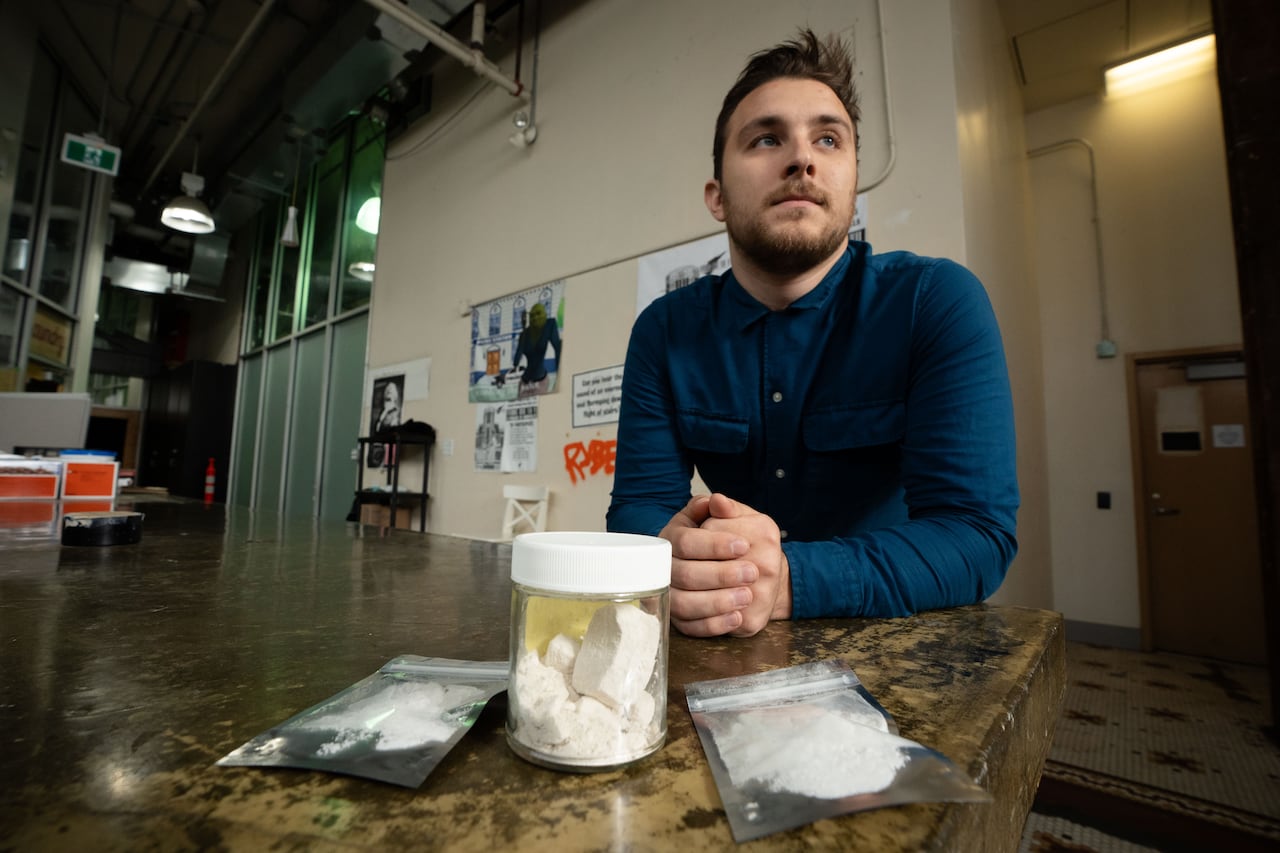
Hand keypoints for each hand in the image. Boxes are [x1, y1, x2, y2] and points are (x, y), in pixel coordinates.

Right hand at [659, 493, 790, 637]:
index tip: (742, 545)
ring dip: (717, 602)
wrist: (728, 564)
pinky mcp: (679, 620)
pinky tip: (736, 617)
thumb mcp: (726, 518)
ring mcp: (670, 595)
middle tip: (752, 572)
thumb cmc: (726, 538)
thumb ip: (724, 509)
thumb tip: (717, 501)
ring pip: (684, 604)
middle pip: (685, 575)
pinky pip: (691, 628)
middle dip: (721, 575)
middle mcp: (665, 567)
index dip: (714, 545)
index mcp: (672, 538)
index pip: (686, 542)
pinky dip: (714, 625)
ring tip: (747, 596)